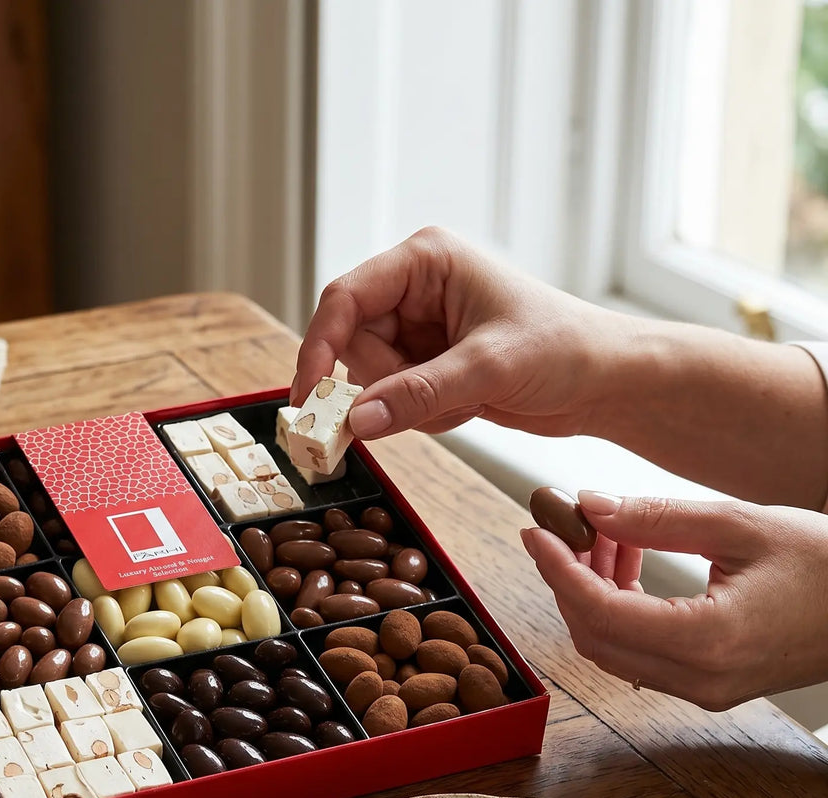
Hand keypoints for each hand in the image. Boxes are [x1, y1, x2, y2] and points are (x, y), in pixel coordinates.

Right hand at [291, 227, 633, 440]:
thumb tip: (356, 420)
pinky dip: (422, 415)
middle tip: (426, 406)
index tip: (309, 396)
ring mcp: (418, 328)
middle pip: (353, 346)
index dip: (319, 347)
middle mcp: (414, 290)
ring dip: (408, 405)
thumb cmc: (564, 349)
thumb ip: (418, 393)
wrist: (605, 382)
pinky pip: (392, 400)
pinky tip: (466, 406)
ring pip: (371, 380)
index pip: (345, 299)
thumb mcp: (488, 369)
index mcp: (426, 261)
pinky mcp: (426, 363)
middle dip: (384, 386)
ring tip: (464, 400)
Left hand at [520, 491, 827, 709]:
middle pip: (593, 636)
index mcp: (709, 641)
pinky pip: (639, 654)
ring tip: (608, 535)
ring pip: (611, 649)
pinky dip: (618, 610)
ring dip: (591, 593)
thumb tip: (588, 506)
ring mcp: (704, 690)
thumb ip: (657, 518)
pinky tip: (629, 563)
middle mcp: (701, 678)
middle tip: (567, 527)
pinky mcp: (709, 686)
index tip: (534, 530)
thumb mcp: (741, 524)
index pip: (599, 611)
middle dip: (568, 579)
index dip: (556, 569)